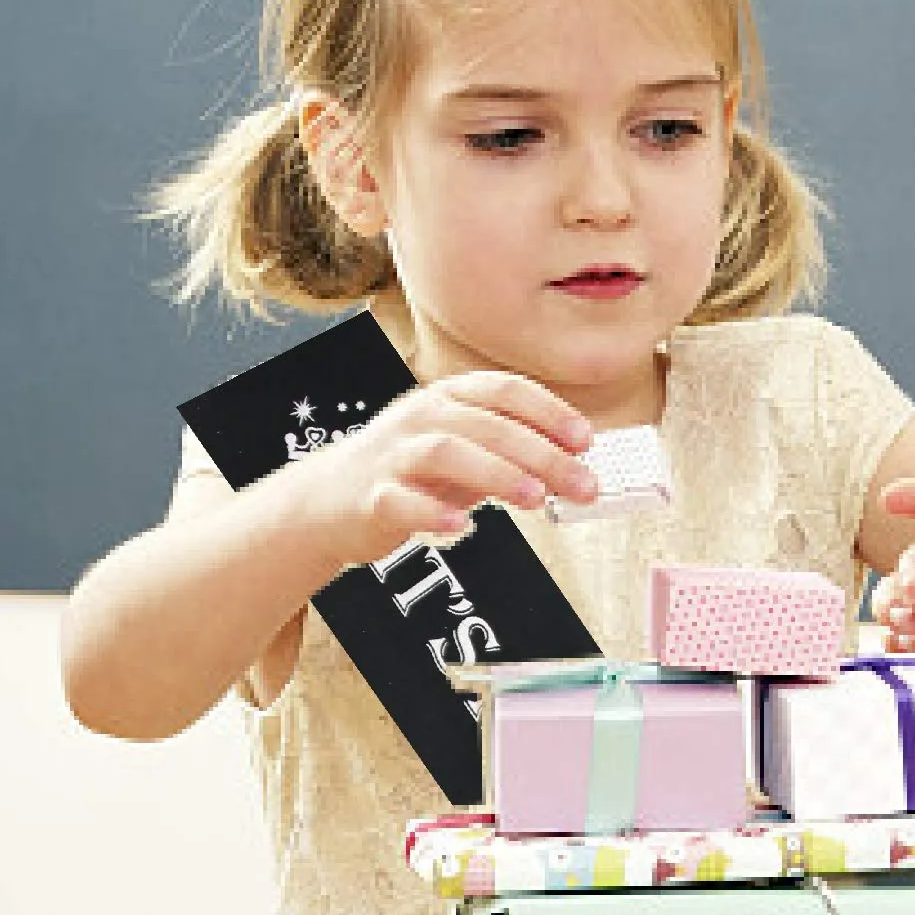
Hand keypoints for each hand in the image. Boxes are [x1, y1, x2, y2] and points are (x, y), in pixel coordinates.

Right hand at [297, 370, 596, 569]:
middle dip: (541, 454)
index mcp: (448, 397)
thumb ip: (514, 449)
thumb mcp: (466, 449)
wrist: (328, 499)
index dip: (549, 412)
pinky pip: (401, 501)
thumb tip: (576, 460)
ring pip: (446, 452)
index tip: (586, 440)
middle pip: (486, 425)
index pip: (505, 390)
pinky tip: (464, 525)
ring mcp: (393, 456)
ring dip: (496, 472)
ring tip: (535, 498)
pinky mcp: (371, 498)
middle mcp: (421, 418)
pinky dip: (433, 512)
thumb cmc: (410, 471)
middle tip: (583, 484)